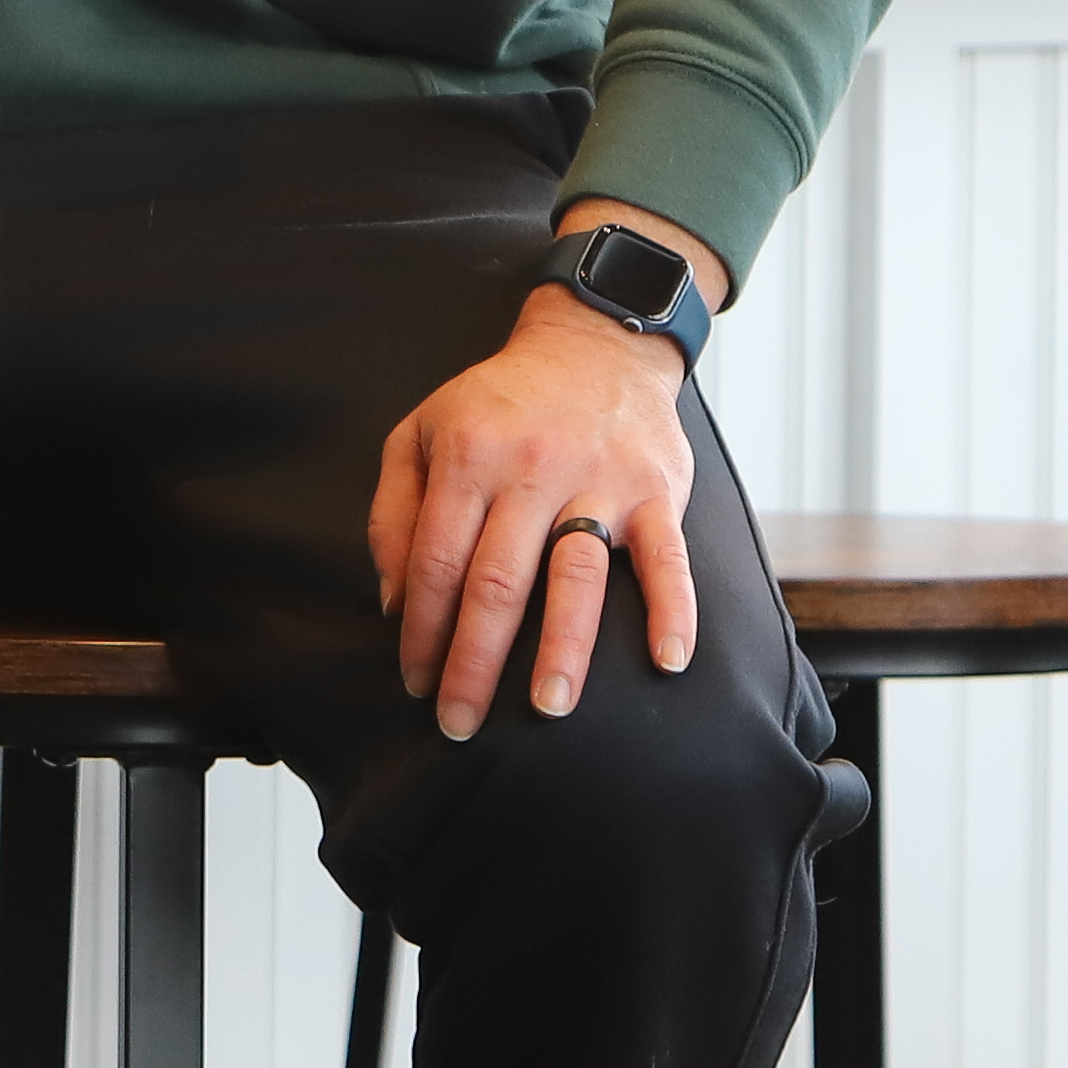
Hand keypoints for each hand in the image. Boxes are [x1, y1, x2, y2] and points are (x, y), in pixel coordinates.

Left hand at [369, 202, 725, 738]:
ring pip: (577, 575)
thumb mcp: (422, 432)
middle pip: (498, 580)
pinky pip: (668, 558)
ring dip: (562, 647)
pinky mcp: (656, 491)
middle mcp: (532, 470)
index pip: (437, 559)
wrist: (594, 345)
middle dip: (473, 660)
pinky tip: (668, 661)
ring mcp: (599, 481)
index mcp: (469, 456)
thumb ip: (396, 512)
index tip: (414, 680)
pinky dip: (672, 610)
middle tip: (458, 722)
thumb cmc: (498, 403)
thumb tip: (395, 600)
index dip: (422, 628)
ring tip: (547, 707)